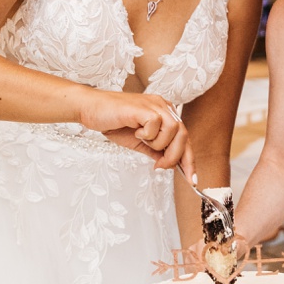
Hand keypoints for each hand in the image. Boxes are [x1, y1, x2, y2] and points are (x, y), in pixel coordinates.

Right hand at [76, 87, 193, 180]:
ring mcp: (155, 105)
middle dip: (174, 156)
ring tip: (141, 140)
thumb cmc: (113, 123)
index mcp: (165, 114)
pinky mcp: (144, 107)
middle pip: (184, 136)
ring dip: (158, 143)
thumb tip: (170, 165)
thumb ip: (156, 151)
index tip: (192, 179)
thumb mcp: (140, 142)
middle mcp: (164, 107)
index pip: (185, 139)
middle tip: (159, 165)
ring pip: (173, 131)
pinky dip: (147, 134)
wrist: (90, 110)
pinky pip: (156, 125)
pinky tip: (135, 131)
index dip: (189, 160)